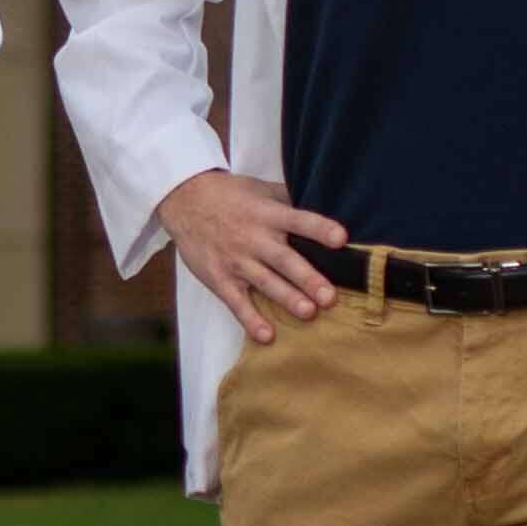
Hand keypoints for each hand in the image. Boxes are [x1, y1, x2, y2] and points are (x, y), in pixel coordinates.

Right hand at [158, 168, 345, 334]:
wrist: (184, 200)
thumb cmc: (230, 195)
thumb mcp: (260, 189)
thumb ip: (288, 200)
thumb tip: (324, 203)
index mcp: (268, 214)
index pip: (299, 220)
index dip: (319, 229)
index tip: (341, 238)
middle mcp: (254, 238)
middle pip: (285, 260)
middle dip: (308, 279)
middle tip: (330, 297)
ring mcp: (236, 260)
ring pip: (265, 282)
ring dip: (287, 298)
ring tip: (309, 314)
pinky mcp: (219, 278)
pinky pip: (237, 302)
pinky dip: (250, 320)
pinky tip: (267, 336)